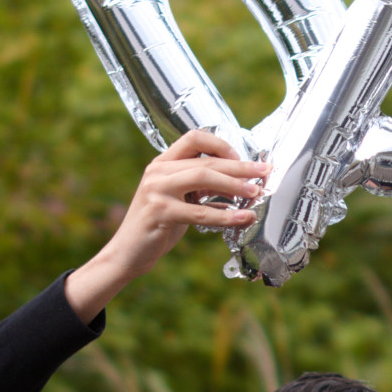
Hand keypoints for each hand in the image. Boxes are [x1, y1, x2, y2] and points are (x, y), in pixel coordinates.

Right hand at [65, 131, 270, 321]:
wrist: (126, 253)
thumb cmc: (156, 228)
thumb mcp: (180, 202)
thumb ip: (202, 191)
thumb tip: (239, 187)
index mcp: (162, 163)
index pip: (195, 138)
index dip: (222, 145)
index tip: (243, 159)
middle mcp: (158, 171)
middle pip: (206, 159)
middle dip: (239, 165)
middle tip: (264, 171)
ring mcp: (157, 189)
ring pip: (204, 177)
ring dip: (235, 184)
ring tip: (256, 193)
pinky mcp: (160, 212)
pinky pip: (200, 211)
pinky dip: (225, 215)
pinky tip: (242, 218)